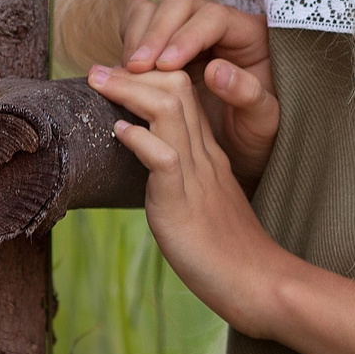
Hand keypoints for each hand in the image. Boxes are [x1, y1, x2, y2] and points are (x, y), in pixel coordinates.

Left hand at [90, 63, 293, 337]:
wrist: (257, 282)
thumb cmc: (227, 251)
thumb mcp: (202, 203)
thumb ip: (181, 180)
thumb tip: (147, 163)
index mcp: (208, 153)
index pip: (183, 94)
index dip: (148, 77)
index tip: (115, 75)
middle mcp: (203, 155)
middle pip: (176, 88)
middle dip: (132, 73)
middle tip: (97, 70)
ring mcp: (196, 175)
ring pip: (168, 110)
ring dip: (129, 91)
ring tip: (98, 83)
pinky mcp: (183, 201)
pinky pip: (163, 158)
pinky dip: (139, 139)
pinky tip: (119, 131)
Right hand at [119, 0, 279, 187]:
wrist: (242, 148)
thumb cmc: (257, 134)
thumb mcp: (264, 123)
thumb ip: (249, 96)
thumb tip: (216, 71)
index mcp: (250, 36)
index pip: (213, 17)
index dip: (186, 36)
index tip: (165, 66)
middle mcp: (217, 25)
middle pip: (179, 4)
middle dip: (155, 33)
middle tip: (136, 68)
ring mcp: (188, 32)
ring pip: (155, 10)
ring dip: (137, 37)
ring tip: (128, 73)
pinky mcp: (165, 45)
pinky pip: (139, 26)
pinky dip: (128, 40)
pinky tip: (126, 72)